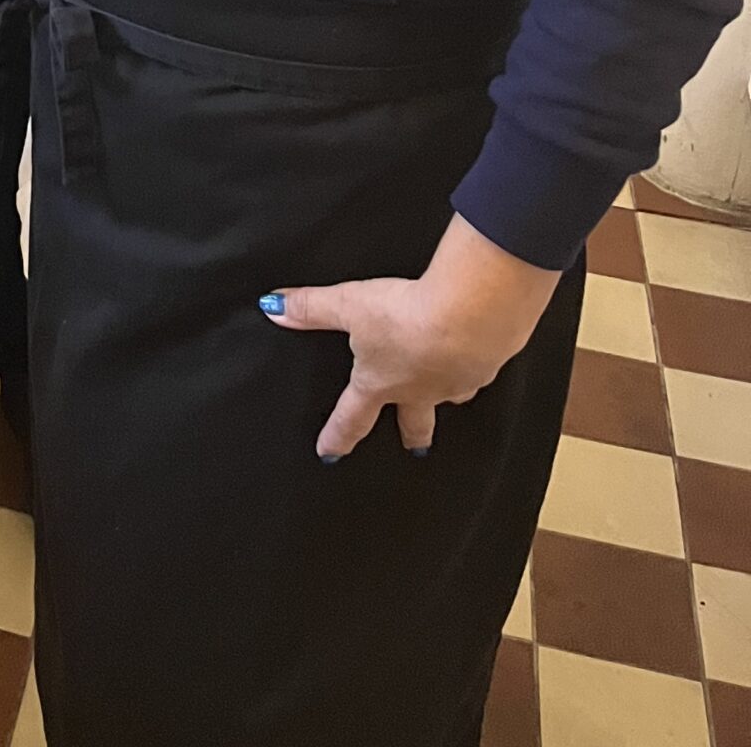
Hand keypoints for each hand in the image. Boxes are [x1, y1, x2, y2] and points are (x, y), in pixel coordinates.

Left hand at [261, 213, 561, 458]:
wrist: (469, 313)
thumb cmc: (404, 314)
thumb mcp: (348, 304)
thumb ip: (311, 307)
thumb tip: (273, 307)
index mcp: (381, 383)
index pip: (352, 417)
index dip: (337, 436)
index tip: (328, 456)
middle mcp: (420, 391)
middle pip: (414, 422)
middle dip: (411, 435)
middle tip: (413, 448)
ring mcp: (456, 381)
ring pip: (449, 398)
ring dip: (445, 397)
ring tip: (447, 393)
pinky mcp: (487, 362)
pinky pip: (479, 370)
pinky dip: (475, 364)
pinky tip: (477, 353)